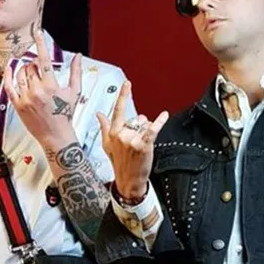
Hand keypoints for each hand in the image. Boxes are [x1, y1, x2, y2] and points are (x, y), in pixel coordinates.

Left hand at [3, 34, 79, 149]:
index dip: (40, 43)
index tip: (37, 32)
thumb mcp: (75, 92)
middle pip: (31, 66)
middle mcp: (37, 91)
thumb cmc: (66, 114)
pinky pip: (9, 87)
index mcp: (51, 86)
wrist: (56, 136)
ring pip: (20, 74)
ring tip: (31, 73)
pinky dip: (8, 77)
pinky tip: (9, 70)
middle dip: (35, 64)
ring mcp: (26, 98)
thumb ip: (76, 72)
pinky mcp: (18, 105)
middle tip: (40, 68)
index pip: (44, 59)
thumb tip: (78, 56)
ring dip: (24, 70)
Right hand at [96, 81, 168, 203]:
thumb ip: (104, 127)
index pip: (118, 110)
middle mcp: (122, 134)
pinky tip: (164, 115)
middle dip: (141, 126)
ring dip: (147, 132)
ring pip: (146, 125)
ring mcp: (132, 140)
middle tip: (137, 141)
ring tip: (142, 146)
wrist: (128, 180)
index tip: (127, 84)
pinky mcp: (143, 145)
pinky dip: (160, 122)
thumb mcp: (107, 145)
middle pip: (137, 119)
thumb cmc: (119, 163)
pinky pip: (153, 129)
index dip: (123, 96)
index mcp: (113, 132)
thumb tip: (99, 114)